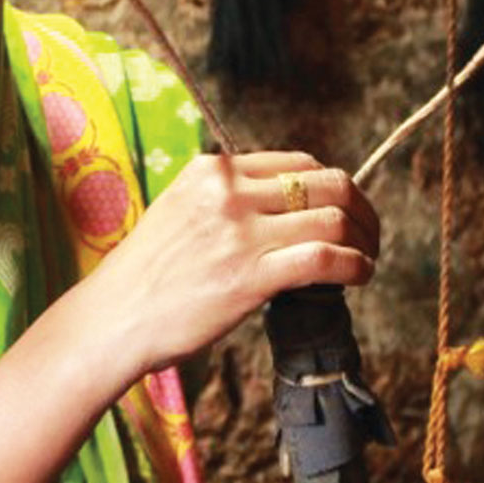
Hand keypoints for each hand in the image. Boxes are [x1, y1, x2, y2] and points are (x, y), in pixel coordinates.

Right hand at [74, 151, 380, 375]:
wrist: (113, 319)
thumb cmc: (145, 276)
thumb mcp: (179, 211)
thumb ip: (224, 200)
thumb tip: (281, 208)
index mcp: (213, 171)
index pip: (299, 163)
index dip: (332, 186)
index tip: (344, 211)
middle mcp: (229, 192)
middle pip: (327, 182)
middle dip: (361, 208)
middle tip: (370, 235)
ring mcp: (240, 232)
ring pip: (334, 218)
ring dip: (365, 239)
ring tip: (368, 259)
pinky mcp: (251, 276)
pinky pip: (326, 258)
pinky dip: (355, 264)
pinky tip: (359, 275)